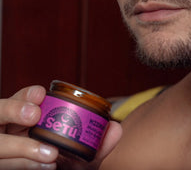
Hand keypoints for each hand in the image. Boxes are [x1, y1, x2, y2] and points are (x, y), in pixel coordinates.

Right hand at [0, 86, 121, 169]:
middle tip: (35, 113)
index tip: (41, 93)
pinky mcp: (1, 166)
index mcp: (23, 124)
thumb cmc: (66, 167)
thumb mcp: (82, 157)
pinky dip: (23, 164)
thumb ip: (98, 145)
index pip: (18, 100)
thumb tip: (115, 129)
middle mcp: (7, 134)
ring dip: (20, 146)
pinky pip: (2, 164)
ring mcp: (1, 153)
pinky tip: (45, 166)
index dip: (26, 95)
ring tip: (51, 154)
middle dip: (13, 109)